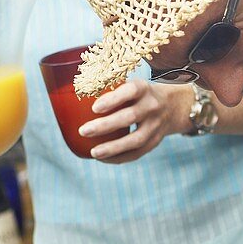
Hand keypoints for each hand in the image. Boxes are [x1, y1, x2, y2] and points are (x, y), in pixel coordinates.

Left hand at [78, 79, 193, 162]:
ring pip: (135, 140)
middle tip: (83, 131)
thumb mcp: (131, 84)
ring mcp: (156, 126)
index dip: (113, 99)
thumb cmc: (139, 94)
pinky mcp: (155, 141)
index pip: (130, 91)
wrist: (174, 106)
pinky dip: (120, 158)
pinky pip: (137, 153)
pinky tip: (104, 159)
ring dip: (113, 148)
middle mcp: (152, 106)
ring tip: (94, 153)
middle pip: (130, 117)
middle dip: (106, 126)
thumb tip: (68, 92)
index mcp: (143, 88)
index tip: (94, 108)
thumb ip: (109, 87)